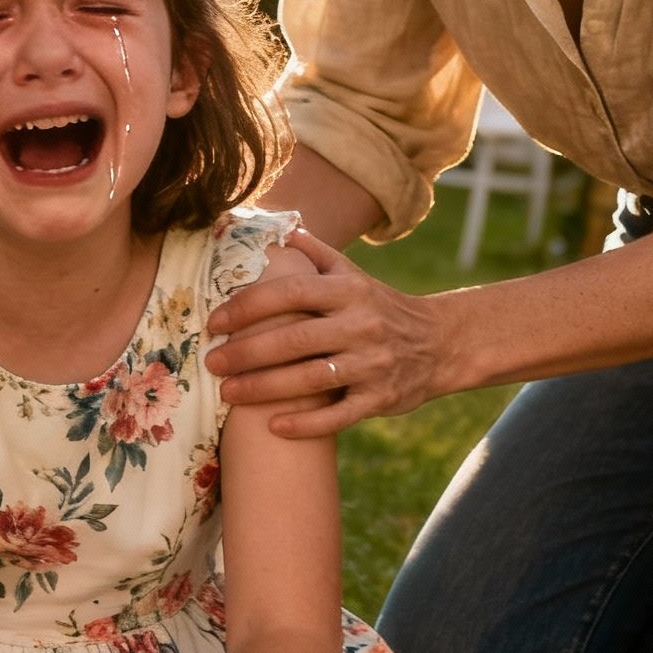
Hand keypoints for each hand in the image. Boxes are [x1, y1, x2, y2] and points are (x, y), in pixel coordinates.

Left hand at [205, 227, 449, 436]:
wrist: (440, 343)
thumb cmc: (380, 306)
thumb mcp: (353, 273)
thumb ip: (315, 252)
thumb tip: (278, 226)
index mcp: (348, 291)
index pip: (290, 292)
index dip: (248, 306)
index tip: (215, 320)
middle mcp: (361, 325)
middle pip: (294, 339)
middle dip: (247, 352)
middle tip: (211, 361)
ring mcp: (372, 364)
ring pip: (311, 380)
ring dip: (264, 388)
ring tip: (228, 393)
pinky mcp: (381, 399)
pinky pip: (338, 417)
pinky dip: (305, 424)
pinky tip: (273, 426)